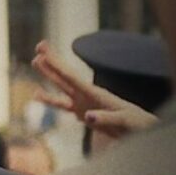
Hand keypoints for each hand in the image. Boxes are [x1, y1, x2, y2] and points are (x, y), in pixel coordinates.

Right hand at [31, 40, 157, 138]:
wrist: (139, 128)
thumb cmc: (135, 123)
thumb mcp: (124, 120)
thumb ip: (105, 118)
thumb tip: (86, 117)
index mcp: (95, 93)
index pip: (71, 77)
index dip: (56, 65)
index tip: (43, 53)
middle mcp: (87, 94)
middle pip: (64, 76)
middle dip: (52, 62)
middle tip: (39, 46)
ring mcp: (83, 103)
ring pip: (61, 86)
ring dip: (49, 74)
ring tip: (35, 61)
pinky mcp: (82, 113)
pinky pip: (61, 105)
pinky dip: (49, 99)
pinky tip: (37, 94)